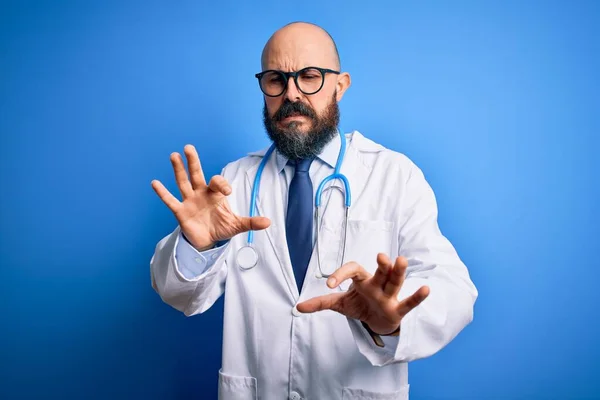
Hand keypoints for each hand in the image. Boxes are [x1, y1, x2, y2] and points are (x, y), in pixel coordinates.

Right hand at [151, 144, 270, 249]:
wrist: (208, 241)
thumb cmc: (221, 227)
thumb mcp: (237, 225)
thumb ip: (251, 222)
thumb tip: (269, 222)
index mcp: (215, 194)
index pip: (217, 182)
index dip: (222, 184)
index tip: (227, 192)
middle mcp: (201, 193)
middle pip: (196, 174)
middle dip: (193, 161)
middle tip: (188, 147)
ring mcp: (189, 201)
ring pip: (182, 182)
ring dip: (178, 170)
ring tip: (173, 155)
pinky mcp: (180, 212)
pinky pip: (170, 201)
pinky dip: (163, 193)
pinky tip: (155, 183)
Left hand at [296, 253, 429, 334]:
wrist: (378, 323)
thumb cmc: (361, 307)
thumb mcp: (340, 305)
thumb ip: (321, 303)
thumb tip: (298, 307)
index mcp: (362, 280)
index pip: (352, 270)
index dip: (341, 274)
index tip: (329, 285)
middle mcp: (377, 284)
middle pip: (380, 271)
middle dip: (381, 264)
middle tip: (381, 256)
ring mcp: (389, 296)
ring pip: (395, 282)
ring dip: (398, 272)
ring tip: (401, 260)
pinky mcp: (399, 309)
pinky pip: (409, 302)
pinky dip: (417, 297)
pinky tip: (426, 289)